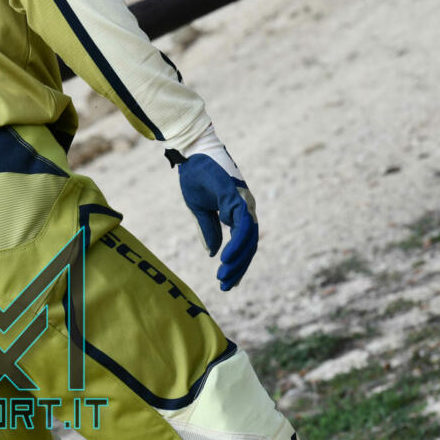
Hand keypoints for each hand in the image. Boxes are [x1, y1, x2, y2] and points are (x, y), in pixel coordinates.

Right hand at [172, 134, 257, 290]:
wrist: (190, 152)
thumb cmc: (195, 175)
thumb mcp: (199, 209)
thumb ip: (208, 230)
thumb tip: (213, 253)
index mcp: (237, 210)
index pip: (243, 242)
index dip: (237, 262)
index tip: (227, 281)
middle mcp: (245, 207)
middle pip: (249, 245)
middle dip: (238, 267)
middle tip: (226, 286)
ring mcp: (244, 202)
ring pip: (249, 239)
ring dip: (238, 260)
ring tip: (225, 277)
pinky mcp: (238, 198)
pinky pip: (243, 226)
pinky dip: (238, 244)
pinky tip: (226, 259)